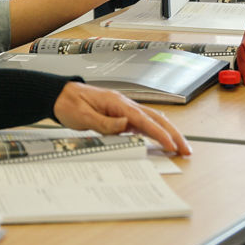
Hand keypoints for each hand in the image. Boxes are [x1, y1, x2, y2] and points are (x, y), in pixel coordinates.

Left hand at [52, 82, 191, 155]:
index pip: (144, 120)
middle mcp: (123, 104)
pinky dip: (155, 131)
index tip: (171, 145)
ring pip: (152, 120)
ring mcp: (123, 109)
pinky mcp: (120, 114)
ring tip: (179, 146)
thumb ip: (105, 122)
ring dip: (167, 133)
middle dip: (173, 134)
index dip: (159, 133)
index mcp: (116, 103)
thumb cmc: (68, 103)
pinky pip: (142, 123)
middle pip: (155, 118)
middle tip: (186, 149)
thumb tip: (126, 126)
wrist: (59, 95)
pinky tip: (161, 140)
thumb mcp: (83, 116)